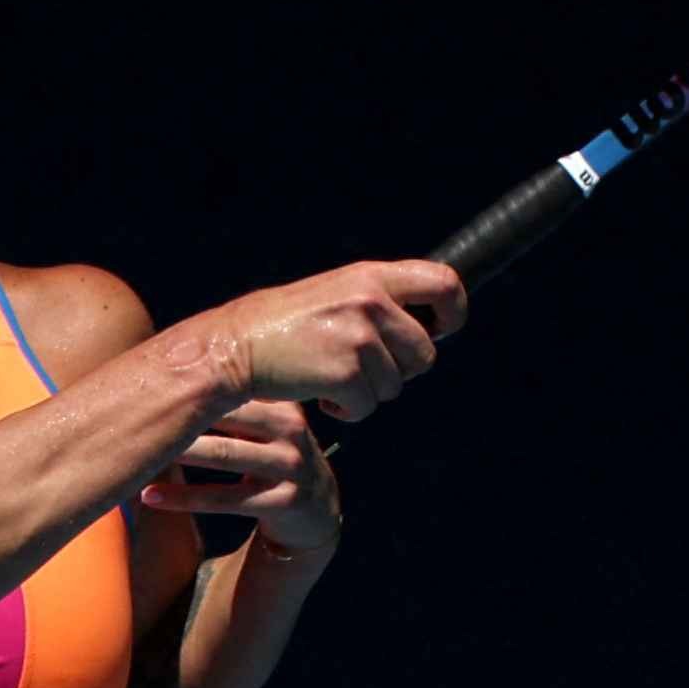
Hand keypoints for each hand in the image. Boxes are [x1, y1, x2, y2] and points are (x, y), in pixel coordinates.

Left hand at [140, 396, 342, 551]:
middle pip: (226, 415)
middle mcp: (292, 429)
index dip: (192, 382)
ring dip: (178, 454)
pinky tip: (149, 496)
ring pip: (224, 455)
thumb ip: (236, 400)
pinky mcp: (284, 502)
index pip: (234, 384)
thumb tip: (174, 364)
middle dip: (181, 414)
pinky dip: (183, 498)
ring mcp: (291, 466)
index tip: (150, 377)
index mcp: (282, 402)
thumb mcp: (266, 425)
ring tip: (138, 454)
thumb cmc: (273, 459)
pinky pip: (224, 500)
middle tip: (135, 411)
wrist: (315, 513)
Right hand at [208, 257, 462, 422]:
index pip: (444, 283)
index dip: (453, 312)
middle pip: (424, 353)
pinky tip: (321, 395)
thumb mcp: (335, 293)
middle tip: (365, 369)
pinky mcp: (346, 374)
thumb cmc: (283, 326)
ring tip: (331, 376)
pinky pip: (367, 407)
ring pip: (395, 386)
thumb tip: (425, 329)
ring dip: (368, 392)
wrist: (235, 346)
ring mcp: (360, 338)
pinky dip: (347, 410)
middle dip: (400, 371)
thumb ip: (378, 301)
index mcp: (371, 277)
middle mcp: (371, 302)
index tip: (441, 330)